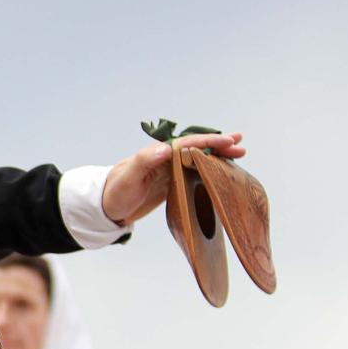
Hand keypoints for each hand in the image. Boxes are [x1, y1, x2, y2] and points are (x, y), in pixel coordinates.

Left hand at [100, 131, 246, 226]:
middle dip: (219, 145)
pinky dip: (210, 171)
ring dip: (218, 156)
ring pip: (199, 160)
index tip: (227, 141)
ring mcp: (170, 171)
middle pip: (197, 148)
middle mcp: (166, 159)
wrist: (107, 207)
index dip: (208, 141)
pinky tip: (223, 173)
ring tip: (239, 153)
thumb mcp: (128, 177)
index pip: (188, 143)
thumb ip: (145, 161)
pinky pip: (195, 174)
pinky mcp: (172, 184)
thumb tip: (166, 148)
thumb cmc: (115, 192)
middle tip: (240, 146)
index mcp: (157, 153)